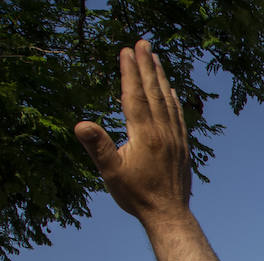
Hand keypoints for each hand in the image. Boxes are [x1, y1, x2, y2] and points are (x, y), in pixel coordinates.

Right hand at [74, 41, 190, 224]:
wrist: (169, 215)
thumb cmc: (137, 196)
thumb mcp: (111, 173)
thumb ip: (97, 147)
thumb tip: (80, 124)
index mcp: (144, 135)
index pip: (135, 95)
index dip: (130, 72)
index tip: (126, 51)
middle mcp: (163, 132)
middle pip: (154, 92)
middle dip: (147, 65)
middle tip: (143, 42)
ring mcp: (175, 139)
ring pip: (168, 101)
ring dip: (161, 77)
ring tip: (156, 57)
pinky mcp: (183, 147)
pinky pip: (178, 116)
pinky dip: (173, 99)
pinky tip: (171, 91)